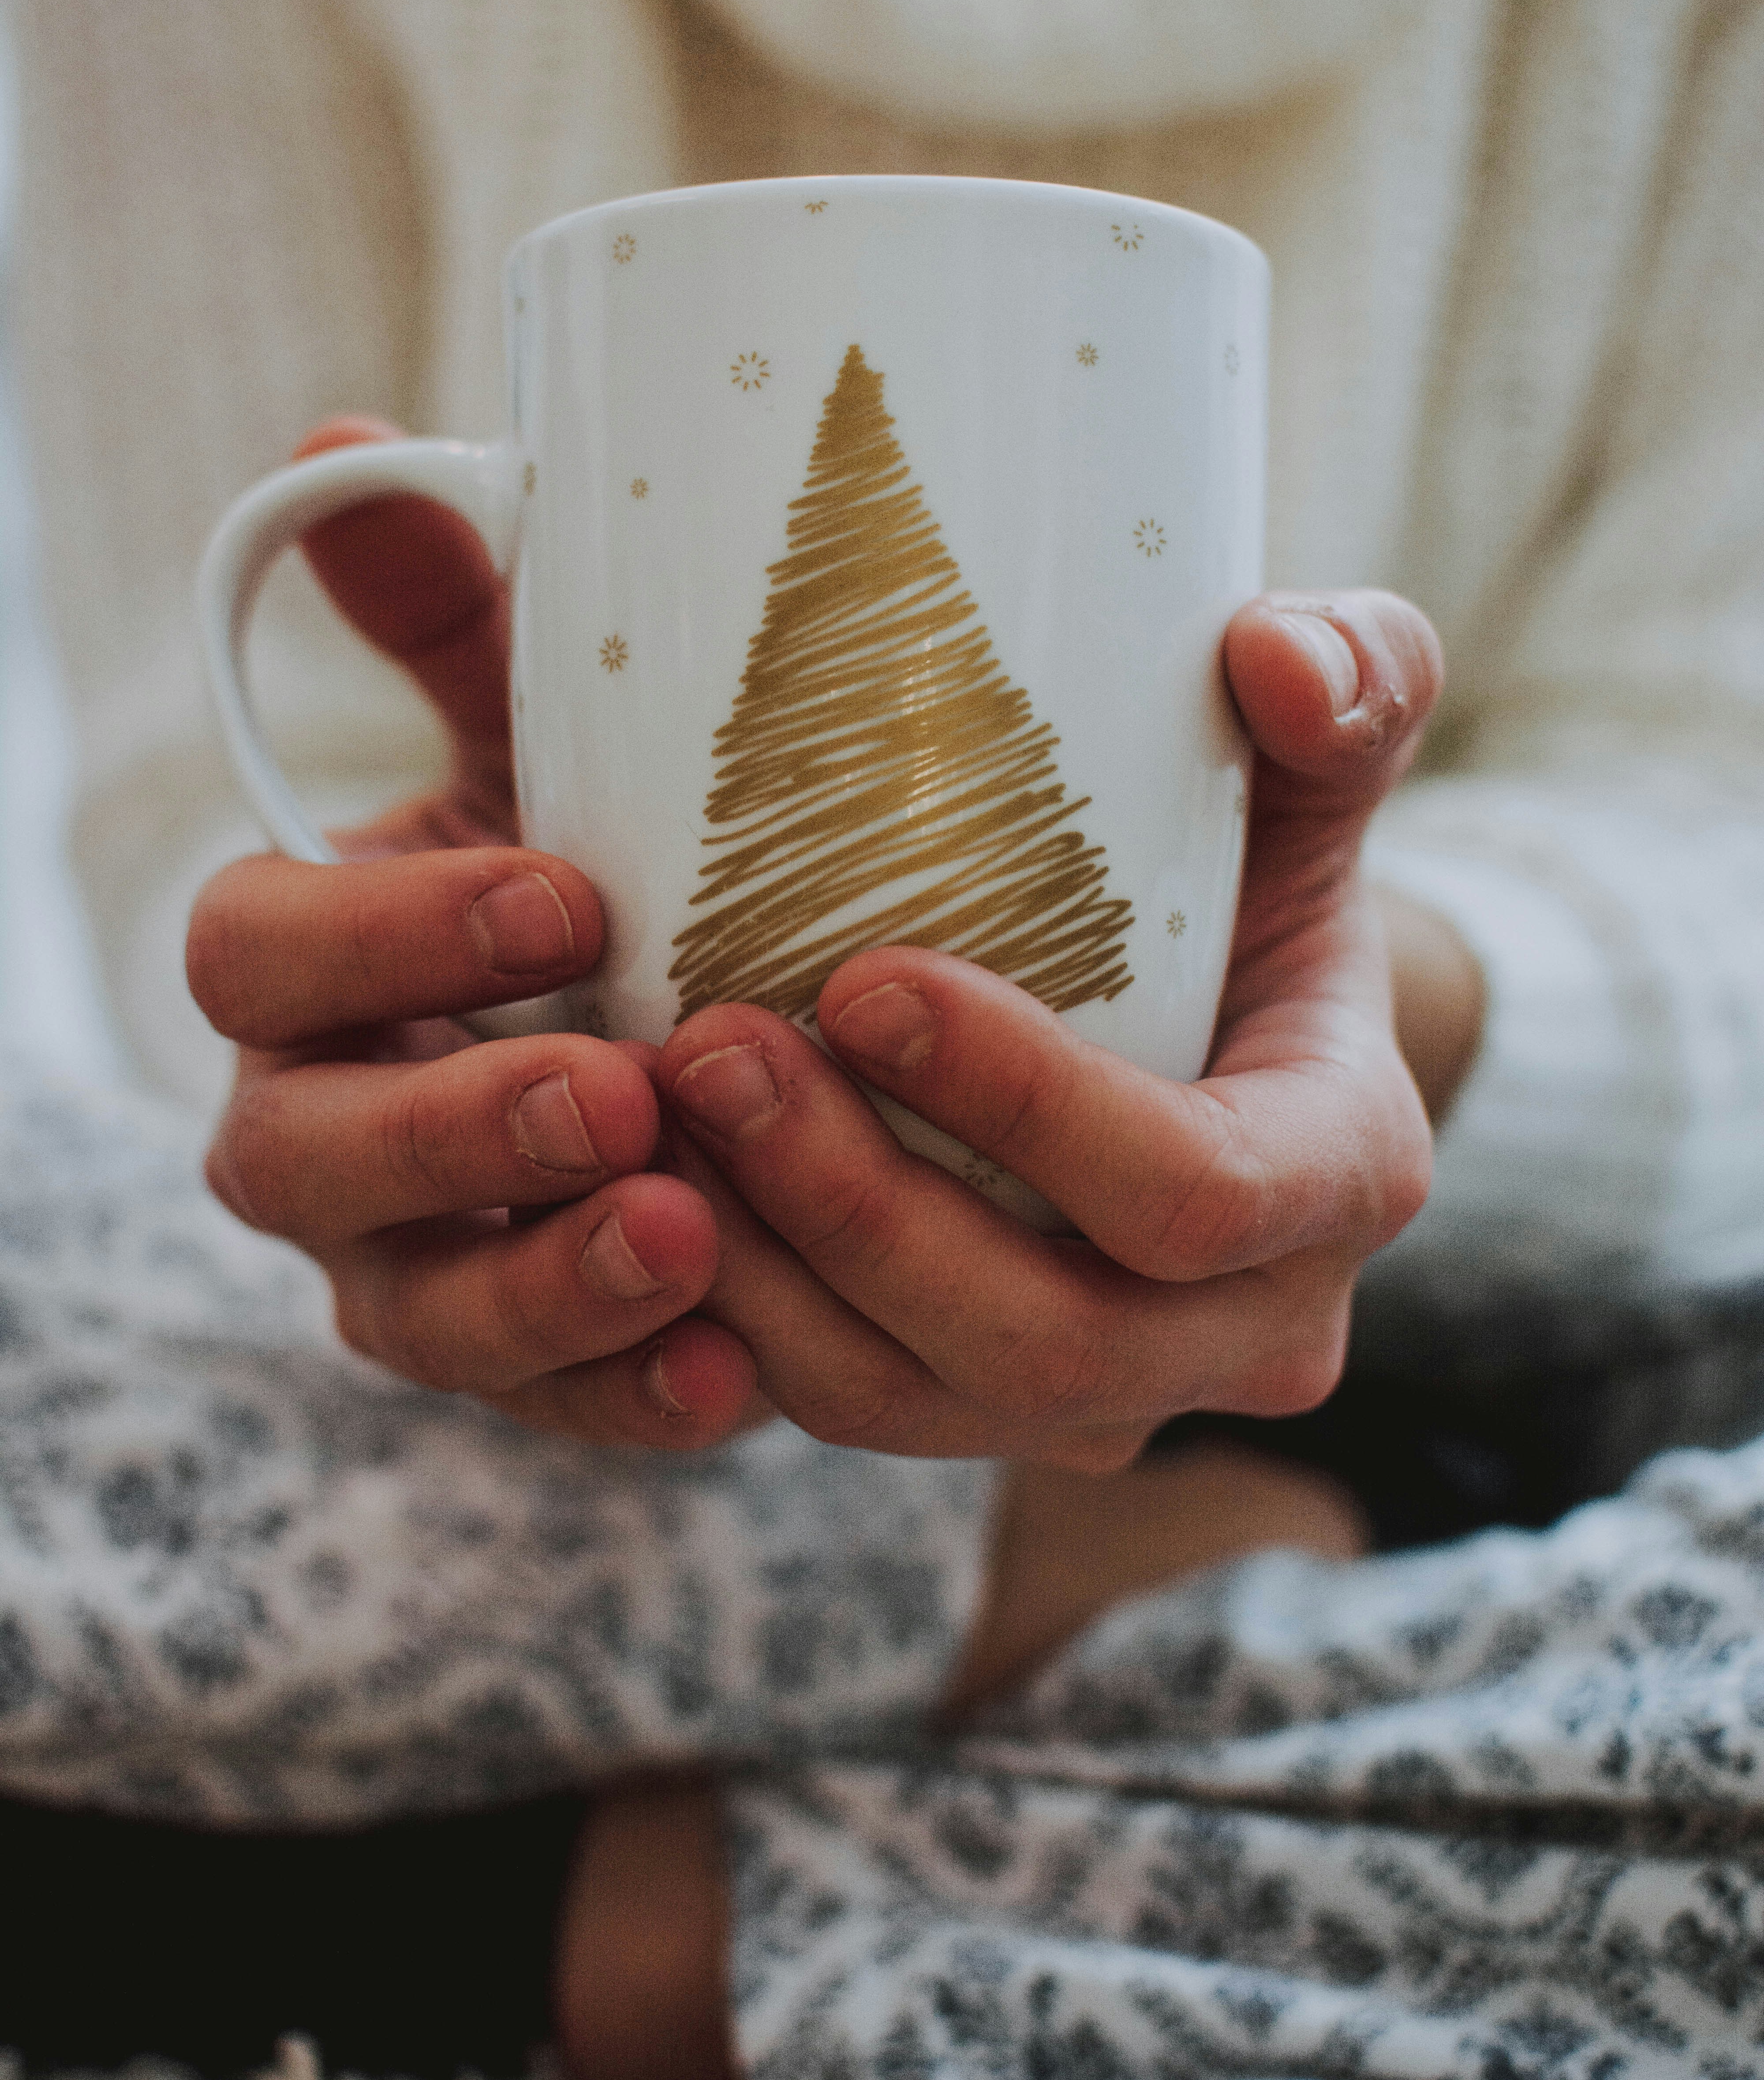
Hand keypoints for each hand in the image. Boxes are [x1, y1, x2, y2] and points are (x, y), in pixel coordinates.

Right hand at [189, 419, 757, 1448]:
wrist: (695, 1029)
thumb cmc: (598, 861)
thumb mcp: (544, 738)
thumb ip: (456, 615)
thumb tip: (345, 431)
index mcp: (303, 975)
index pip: (258, 954)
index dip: (387, 933)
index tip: (569, 893)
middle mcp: (318, 1132)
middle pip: (299, 1156)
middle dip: (452, 1128)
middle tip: (622, 1088)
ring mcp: (407, 1272)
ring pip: (417, 1316)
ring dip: (547, 1286)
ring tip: (691, 1240)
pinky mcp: (524, 1374)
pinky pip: (550, 1417)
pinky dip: (635, 1402)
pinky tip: (738, 1381)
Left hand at [647, 589, 1443, 1471]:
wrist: (1211, 1032)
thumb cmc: (1251, 878)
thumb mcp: (1310, 772)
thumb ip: (1349, 678)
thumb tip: (1281, 661)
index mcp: (1341, 1182)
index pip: (1194, 1193)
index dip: (1027, 1105)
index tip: (860, 979)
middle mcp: (1240, 1336)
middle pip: (1040, 1337)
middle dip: (854, 1205)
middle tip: (706, 1048)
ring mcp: (1107, 1404)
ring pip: (908, 1403)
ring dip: (759, 1277)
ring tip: (644, 1113)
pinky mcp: (981, 1418)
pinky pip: (838, 1411)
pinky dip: (725, 1322)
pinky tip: (641, 1193)